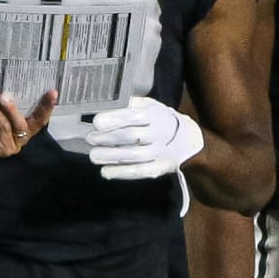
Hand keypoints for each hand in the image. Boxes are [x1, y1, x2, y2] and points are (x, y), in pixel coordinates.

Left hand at [0, 90, 56, 159]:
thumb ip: (5, 103)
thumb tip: (10, 85)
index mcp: (24, 124)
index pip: (40, 115)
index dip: (48, 105)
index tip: (54, 91)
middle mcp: (23, 135)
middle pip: (38, 121)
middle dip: (44, 107)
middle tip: (49, 93)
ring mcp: (16, 143)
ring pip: (20, 124)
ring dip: (11, 109)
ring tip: (2, 96)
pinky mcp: (6, 148)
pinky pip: (4, 127)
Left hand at [86, 96, 202, 180]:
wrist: (188, 141)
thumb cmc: (161, 120)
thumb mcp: (151, 106)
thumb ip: (130, 105)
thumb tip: (104, 107)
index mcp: (156, 115)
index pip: (132, 116)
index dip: (112, 119)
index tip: (96, 122)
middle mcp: (159, 133)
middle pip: (129, 136)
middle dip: (105, 138)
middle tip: (90, 139)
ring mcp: (159, 152)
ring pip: (131, 155)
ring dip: (108, 156)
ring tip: (94, 155)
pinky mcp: (158, 168)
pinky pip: (136, 171)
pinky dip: (118, 172)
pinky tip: (105, 171)